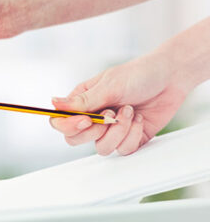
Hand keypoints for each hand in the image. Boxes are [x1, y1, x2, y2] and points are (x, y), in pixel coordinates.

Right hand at [49, 52, 187, 155]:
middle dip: (95, 131)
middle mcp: (93, 117)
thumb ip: (82, 101)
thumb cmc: (138, 75)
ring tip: (129, 111)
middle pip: (75, 139)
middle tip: (110, 116)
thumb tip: (53, 103)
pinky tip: (138, 118)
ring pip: (101, 147)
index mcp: (82, 102)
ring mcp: (111, 130)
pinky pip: (123, 150)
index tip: (86, 120)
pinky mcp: (129, 138)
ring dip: (118, 131)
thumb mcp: (109, 85)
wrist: (171, 78)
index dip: (68, 126)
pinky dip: (132, 135)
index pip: (60, 122)